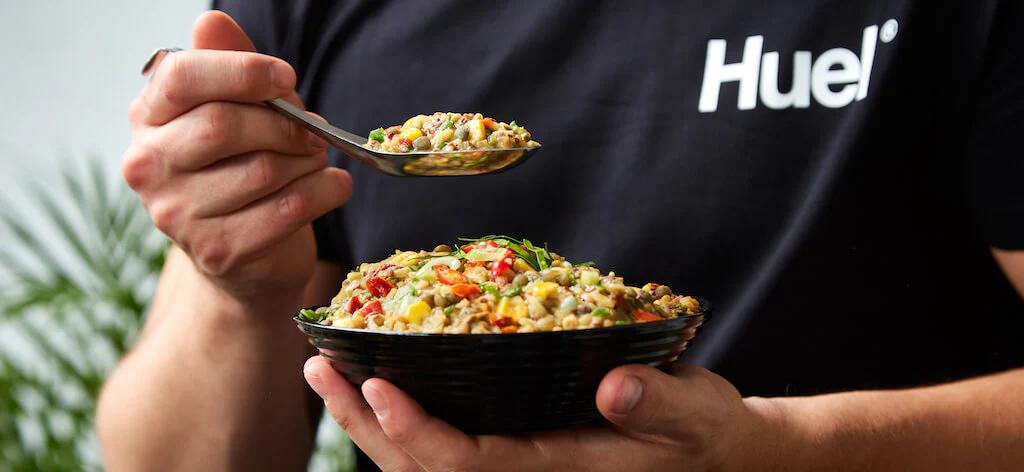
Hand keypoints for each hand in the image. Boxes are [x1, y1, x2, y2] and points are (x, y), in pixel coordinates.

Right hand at [122, 11, 350, 303]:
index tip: (286, 78)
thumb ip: (229, 67)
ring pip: (264, 169)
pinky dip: (326, 191)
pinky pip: (289, 209)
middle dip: (286, 123)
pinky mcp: (218, 251)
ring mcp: (178, 215)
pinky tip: (334, 186)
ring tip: (316, 160)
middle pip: (225, 125)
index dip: (242, 71)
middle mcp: (149, 166)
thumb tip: (213, 22)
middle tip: (314, 129)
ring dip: (309, 161)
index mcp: (149, 118)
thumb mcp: (238, 112)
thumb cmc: (242, 169)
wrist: (245, 258)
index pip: (182, 78)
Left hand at [304, 356, 776, 470]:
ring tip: (328, 367)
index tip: (378, 385)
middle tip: (321, 365)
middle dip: (367, 423)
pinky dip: (404, 412)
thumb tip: (617, 390)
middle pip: (424, 467)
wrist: (709, 452)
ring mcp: (515, 463)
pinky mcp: (513, 445)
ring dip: (370, 418)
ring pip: (423, 458)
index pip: (467, 466)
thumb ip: (660, 405)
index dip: (417, 433)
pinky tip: (377, 377)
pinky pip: (445, 439)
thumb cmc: (701, 435)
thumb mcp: (696, 415)